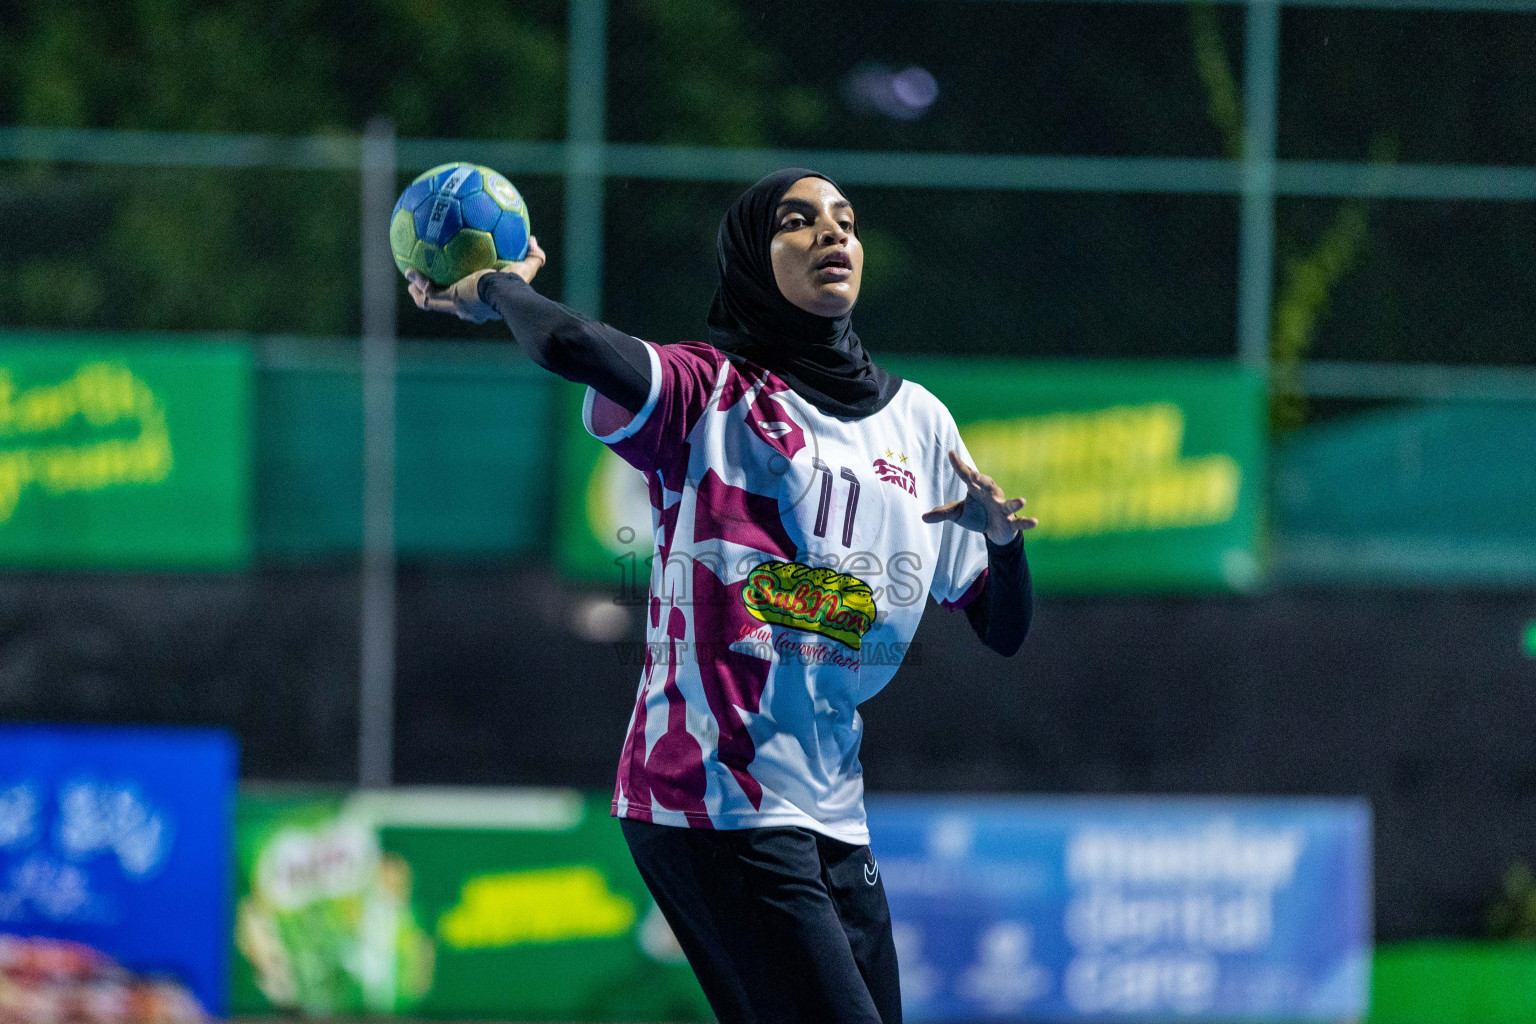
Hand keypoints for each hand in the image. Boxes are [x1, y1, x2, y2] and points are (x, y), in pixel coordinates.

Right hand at [405, 235, 546, 322]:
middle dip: (435, 293)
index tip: (458, 281)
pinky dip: (418, 284)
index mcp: (480, 302)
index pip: (469, 298)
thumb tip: (533, 240)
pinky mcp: (448, 300)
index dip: (461, 291)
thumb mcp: (525, 269)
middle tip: (428, 281)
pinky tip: (410, 272)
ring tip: (410, 275)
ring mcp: (455, 306)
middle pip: (446, 302)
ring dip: (419, 290)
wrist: (504, 295)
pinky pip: (426, 294)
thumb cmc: (516, 285)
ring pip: (430, 302)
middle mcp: (466, 307)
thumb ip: (533, 256)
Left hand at [921, 450, 1036, 544]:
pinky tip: (1034, 521)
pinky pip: (1020, 521)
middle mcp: (992, 495)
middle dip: (980, 480)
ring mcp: (1003, 508)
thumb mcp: (958, 514)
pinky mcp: (1011, 522)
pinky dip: (1027, 521)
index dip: (959, 465)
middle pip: (987, 486)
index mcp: (978, 489)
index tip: (950, 453)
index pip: (966, 476)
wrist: (995, 530)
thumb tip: (922, 517)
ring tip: (1022, 501)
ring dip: (1015, 502)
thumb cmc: (977, 515)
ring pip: (1009, 504)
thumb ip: (943, 513)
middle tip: (971, 474)